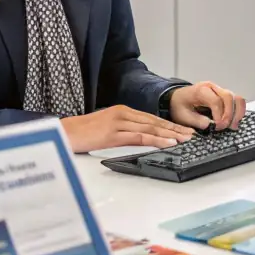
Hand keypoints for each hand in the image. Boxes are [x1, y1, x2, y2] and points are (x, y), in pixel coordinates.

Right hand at [60, 105, 194, 152]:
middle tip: (191, 134)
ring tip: (185, 139)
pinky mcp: (113, 134)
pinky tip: (168, 143)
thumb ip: (122, 130)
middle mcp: (122, 113)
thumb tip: (137, 138)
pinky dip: (157, 140)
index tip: (182, 130)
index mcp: (121, 111)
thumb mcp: (105, 128)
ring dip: (170, 134)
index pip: (150, 118)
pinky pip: (140, 136)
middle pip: (154, 121)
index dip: (168, 124)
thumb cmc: (81, 133)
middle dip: (174, 128)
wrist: (63, 133)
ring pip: (151, 128)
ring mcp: (118, 122)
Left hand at [168, 82, 246, 130]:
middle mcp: (212, 87)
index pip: (216, 101)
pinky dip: (238, 111)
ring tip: (232, 126)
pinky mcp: (224, 96)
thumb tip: (211, 125)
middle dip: (230, 115)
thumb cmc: (179, 106)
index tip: (217, 127)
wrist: (177, 99)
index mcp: (200, 90)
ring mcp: (219, 90)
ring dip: (237, 113)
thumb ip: (197, 121)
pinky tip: (233, 121)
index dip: (219, 116)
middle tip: (225, 127)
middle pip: (229, 97)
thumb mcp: (183, 116)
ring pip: (236, 98)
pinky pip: (237, 101)